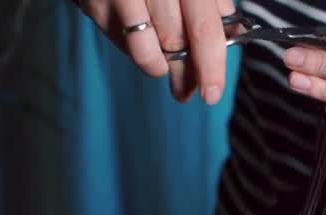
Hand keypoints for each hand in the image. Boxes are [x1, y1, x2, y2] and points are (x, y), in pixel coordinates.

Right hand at [75, 0, 234, 102]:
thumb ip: (213, 0)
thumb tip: (234, 32)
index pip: (203, 29)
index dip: (210, 67)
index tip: (212, 94)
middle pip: (174, 44)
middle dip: (184, 74)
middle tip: (187, 91)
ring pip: (144, 52)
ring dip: (159, 66)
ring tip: (163, 65)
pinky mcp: (91, 1)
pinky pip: (118, 41)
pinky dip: (133, 47)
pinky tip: (138, 36)